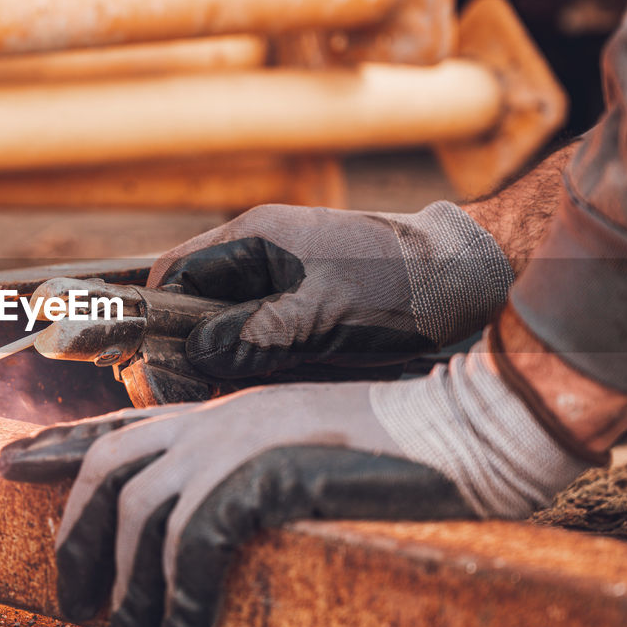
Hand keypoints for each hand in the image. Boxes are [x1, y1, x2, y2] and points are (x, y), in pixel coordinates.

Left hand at [0, 336, 587, 626]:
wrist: (469, 425)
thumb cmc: (402, 450)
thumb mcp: (310, 456)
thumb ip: (255, 476)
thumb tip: (213, 530)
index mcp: (226, 413)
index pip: (123, 426)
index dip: (59, 448)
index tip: (6, 466)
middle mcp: (222, 418)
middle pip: (112, 472)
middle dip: (77, 538)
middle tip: (70, 602)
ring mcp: (245, 438)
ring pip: (143, 512)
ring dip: (127, 587)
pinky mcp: (272, 469)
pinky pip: (196, 536)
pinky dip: (177, 592)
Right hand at [148, 201, 512, 378]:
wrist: (469, 278)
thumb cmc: (397, 288)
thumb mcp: (317, 318)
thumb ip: (249, 337)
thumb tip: (192, 359)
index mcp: (254, 236)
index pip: (174, 274)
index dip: (157, 320)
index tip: (161, 367)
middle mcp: (262, 251)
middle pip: (195, 299)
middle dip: (189, 345)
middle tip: (195, 390)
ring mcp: (285, 275)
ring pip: (226, 319)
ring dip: (225, 356)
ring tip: (235, 390)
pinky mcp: (307, 300)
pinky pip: (261, 329)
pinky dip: (257, 358)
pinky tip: (269, 384)